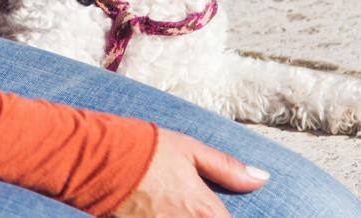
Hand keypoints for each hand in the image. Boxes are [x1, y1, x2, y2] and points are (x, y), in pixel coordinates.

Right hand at [113, 129, 269, 217]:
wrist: (98, 159)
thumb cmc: (146, 150)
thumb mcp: (189, 150)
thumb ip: (227, 168)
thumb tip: (262, 179)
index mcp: (204, 211)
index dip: (225, 217)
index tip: (217, 209)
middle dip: (206, 216)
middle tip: (189, 204)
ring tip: (173, 207)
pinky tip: (160, 211)